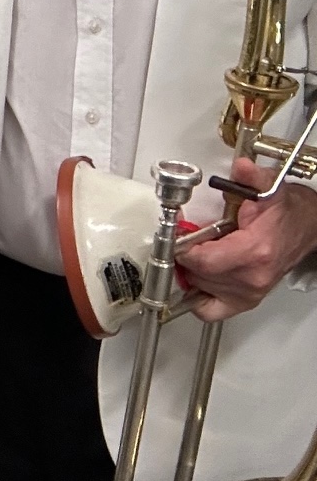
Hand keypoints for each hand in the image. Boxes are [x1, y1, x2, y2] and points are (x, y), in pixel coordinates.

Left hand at [183, 160, 316, 320]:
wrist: (308, 228)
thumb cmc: (289, 213)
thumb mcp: (269, 189)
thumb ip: (251, 178)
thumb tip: (241, 169)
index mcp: (254, 252)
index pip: (201, 260)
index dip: (181, 247)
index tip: (177, 234)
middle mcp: (252, 277)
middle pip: (196, 275)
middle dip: (184, 255)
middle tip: (185, 239)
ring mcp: (250, 292)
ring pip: (200, 288)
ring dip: (191, 271)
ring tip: (197, 252)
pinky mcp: (248, 300)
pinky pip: (211, 311)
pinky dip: (198, 297)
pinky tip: (197, 279)